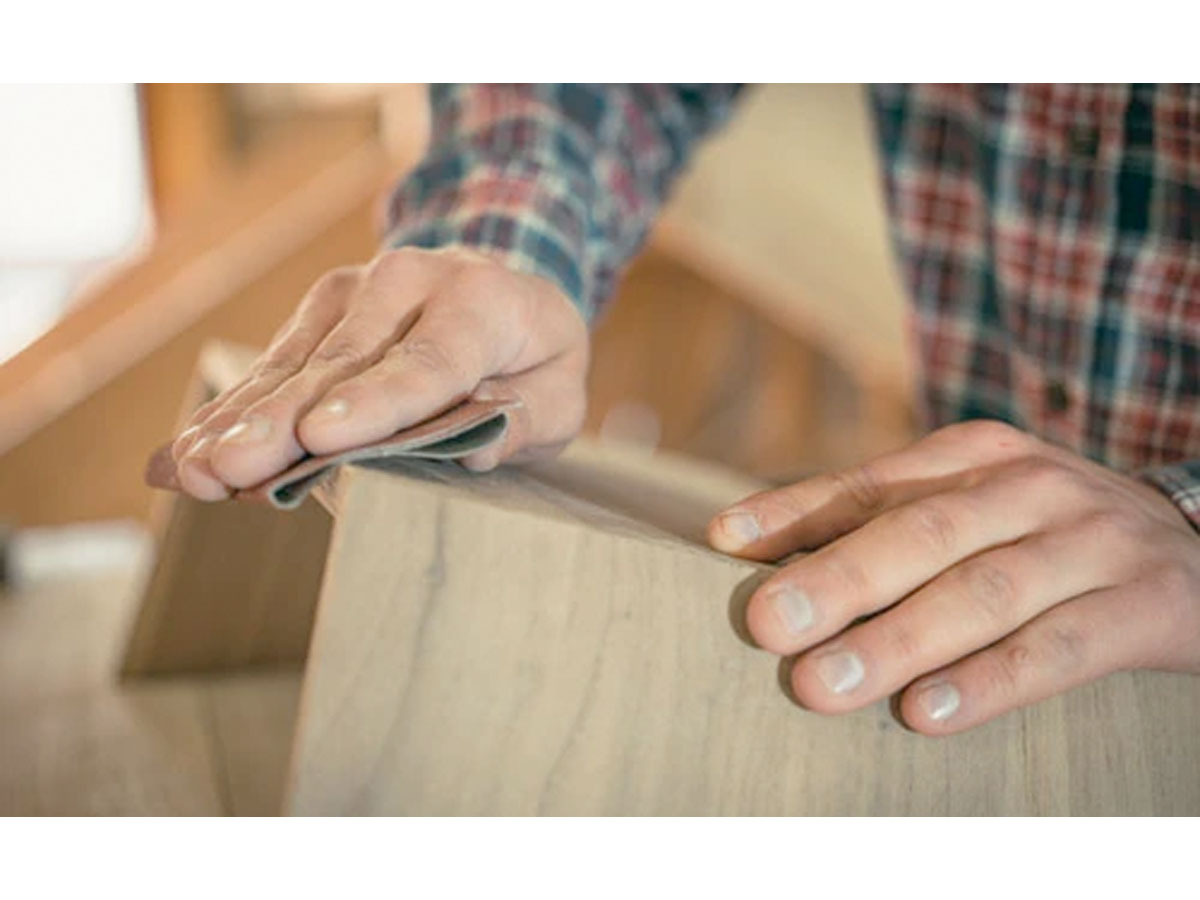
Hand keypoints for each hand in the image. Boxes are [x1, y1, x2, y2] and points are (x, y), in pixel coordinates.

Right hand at [169, 246, 589, 499]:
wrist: (500, 275)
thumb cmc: (531, 354)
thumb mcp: (559, 392)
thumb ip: (525, 420)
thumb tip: (473, 451)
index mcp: (481, 304)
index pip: (427, 362)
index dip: (374, 403)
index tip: (321, 437)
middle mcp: (410, 283)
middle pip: (342, 364)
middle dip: (281, 423)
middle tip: (233, 470)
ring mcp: (357, 290)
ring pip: (295, 364)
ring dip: (241, 422)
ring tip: (195, 471)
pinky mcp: (321, 307)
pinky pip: (274, 363)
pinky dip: (234, 411)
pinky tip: (190, 451)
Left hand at [707, 420, 1199, 734]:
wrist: (1195, 545)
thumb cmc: (1045, 534)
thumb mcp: (973, 507)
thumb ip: (881, 524)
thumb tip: (759, 556)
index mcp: (972, 457)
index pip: (869, 482)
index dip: (795, 511)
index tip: (724, 542)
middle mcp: (1027, 487)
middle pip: (920, 533)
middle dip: (838, 580)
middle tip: (767, 625)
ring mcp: (1089, 542)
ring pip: (982, 592)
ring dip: (897, 640)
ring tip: (823, 685)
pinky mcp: (1145, 606)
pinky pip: (1058, 649)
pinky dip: (989, 681)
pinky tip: (927, 712)